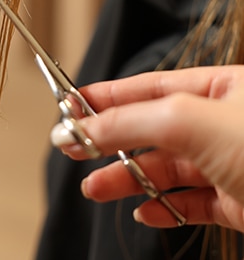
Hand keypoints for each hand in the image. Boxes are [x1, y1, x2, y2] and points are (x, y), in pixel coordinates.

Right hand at [51, 65, 243, 230]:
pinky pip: (189, 202)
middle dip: (110, 139)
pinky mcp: (237, 202)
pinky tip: (142, 209)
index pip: (149, 86)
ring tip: (94, 187)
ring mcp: (229, 163)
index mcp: (219, 87)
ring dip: (127, 178)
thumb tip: (85, 124)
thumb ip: (133, 119)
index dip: (107, 94)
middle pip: (152, 128)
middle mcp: (222, 122)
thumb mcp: (191, 120)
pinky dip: (162, 206)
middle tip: (71, 148)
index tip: (70, 104)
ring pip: (166, 168)